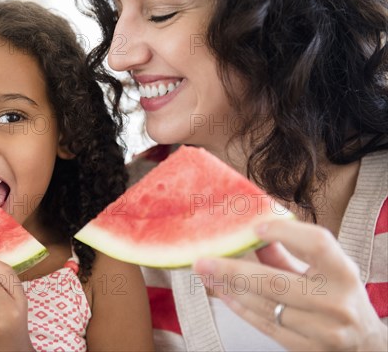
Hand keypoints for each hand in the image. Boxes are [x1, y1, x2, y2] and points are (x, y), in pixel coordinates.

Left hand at [194, 219, 387, 350]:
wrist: (364, 344)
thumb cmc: (339, 295)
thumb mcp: (326, 268)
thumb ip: (289, 250)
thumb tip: (250, 229)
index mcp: (344, 273)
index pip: (316, 245)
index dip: (285, 233)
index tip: (255, 227)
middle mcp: (336, 303)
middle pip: (276, 283)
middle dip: (233, 270)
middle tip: (203, 260)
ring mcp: (322, 331)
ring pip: (264, 306)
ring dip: (228, 288)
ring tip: (206, 274)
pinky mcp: (307, 350)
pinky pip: (264, 326)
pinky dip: (239, 308)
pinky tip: (222, 293)